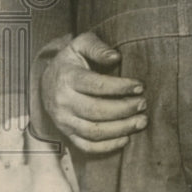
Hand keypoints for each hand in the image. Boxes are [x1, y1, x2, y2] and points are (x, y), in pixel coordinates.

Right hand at [40, 32, 146, 152]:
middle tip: (143, 104)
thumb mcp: (81, 44)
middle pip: (96, 110)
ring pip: (93, 131)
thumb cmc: (71, 60)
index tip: (140, 86)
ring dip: (120, 129)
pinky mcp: (66, 133)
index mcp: (67, 78)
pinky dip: (106, 146)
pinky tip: (125, 139)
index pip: (96, 85)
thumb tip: (115, 56)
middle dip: (124, 109)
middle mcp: (63, 101)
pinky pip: (85, 146)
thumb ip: (97, 47)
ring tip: (141, 121)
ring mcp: (63, 120)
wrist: (47, 80)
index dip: (120, 87)